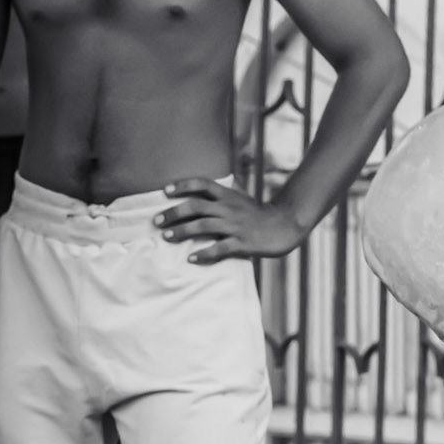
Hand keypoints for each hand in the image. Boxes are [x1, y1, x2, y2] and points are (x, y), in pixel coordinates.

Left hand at [156, 179, 305, 262]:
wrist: (286, 225)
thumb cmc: (261, 214)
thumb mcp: (241, 199)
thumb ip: (223, 196)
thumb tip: (203, 193)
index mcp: (229, 196)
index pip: (202, 184)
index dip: (182, 185)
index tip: (164, 191)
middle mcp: (229, 208)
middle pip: (196, 206)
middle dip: (173, 213)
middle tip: (156, 221)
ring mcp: (236, 226)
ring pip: (203, 226)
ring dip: (182, 232)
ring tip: (167, 237)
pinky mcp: (243, 243)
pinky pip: (219, 248)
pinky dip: (203, 253)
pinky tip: (191, 258)